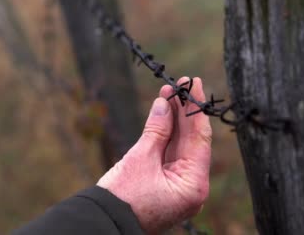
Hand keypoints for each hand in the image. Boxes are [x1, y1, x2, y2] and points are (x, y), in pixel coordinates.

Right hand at [97, 77, 211, 233]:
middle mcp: (191, 186)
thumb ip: (156, 129)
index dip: (196, 108)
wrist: (103, 222)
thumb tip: (165, 103)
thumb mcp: (141, 158)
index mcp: (193, 185)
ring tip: (169, 93)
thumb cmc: (122, 197)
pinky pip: (170, 154)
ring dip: (175, 120)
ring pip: (180, 145)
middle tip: (181, 84)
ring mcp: (179, 186)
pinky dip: (167, 135)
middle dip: (184, 112)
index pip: (200, 138)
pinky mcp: (166, 184)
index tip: (194, 83)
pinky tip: (164, 113)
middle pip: (192, 141)